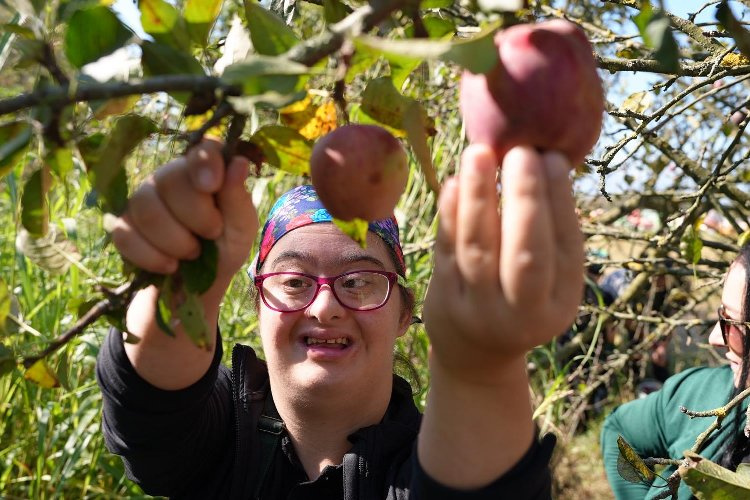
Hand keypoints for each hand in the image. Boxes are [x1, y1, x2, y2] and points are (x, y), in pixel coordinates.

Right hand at [111, 139, 257, 300]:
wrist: (198, 285)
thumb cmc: (224, 248)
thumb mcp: (241, 228)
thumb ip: (237, 198)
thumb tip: (238, 163)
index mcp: (204, 171)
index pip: (201, 149)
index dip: (204, 163)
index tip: (212, 186)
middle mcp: (169, 176)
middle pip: (169, 180)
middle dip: (195, 216)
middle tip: (211, 235)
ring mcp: (142, 199)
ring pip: (146, 209)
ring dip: (175, 241)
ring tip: (192, 254)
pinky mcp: (122, 226)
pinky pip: (126, 235)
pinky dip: (152, 257)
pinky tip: (170, 265)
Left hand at [423, 144, 583, 380]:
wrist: (475, 352)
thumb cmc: (519, 296)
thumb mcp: (548, 280)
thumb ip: (550, 232)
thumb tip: (546, 159)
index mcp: (561, 301)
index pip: (565, 247)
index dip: (559, 201)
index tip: (551, 157)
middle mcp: (522, 310)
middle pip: (525, 253)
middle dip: (524, 198)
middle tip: (521, 150)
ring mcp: (478, 307)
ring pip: (478, 250)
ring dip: (478, 198)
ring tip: (479, 153)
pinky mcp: (443, 297)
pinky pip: (446, 251)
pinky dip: (450, 215)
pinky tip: (454, 182)